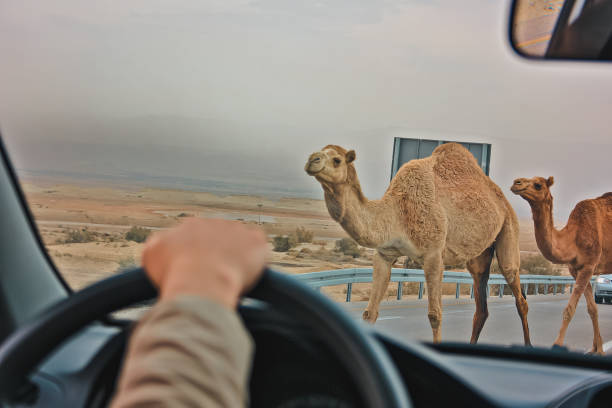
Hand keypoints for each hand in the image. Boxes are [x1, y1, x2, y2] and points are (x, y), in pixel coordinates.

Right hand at [141, 218, 267, 307]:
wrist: (201, 281)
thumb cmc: (175, 273)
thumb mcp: (152, 256)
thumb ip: (159, 243)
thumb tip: (164, 242)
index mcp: (190, 226)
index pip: (194, 238)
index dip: (195, 257)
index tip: (196, 274)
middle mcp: (214, 222)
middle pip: (217, 238)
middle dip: (215, 255)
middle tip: (213, 278)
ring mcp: (236, 230)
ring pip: (238, 240)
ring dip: (236, 255)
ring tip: (231, 278)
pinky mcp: (255, 240)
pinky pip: (258, 243)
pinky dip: (256, 256)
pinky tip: (249, 270)